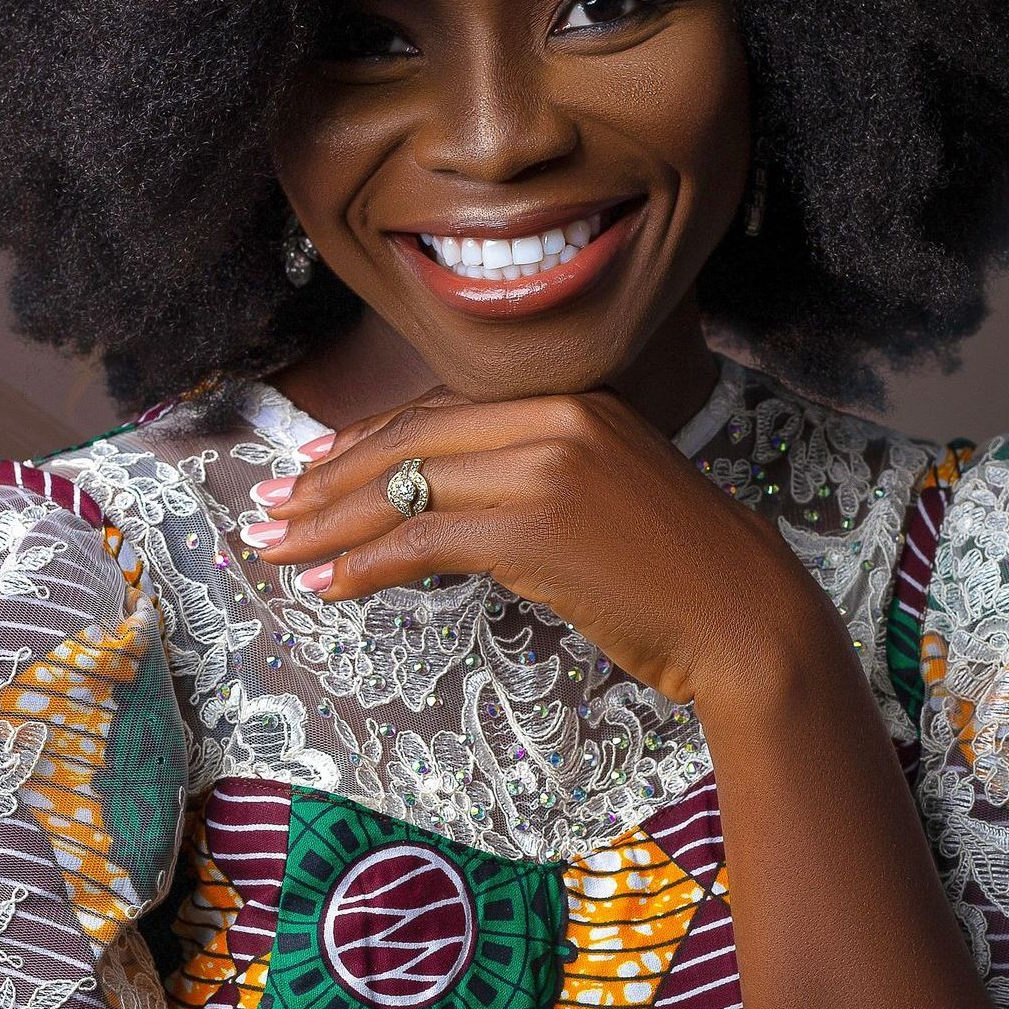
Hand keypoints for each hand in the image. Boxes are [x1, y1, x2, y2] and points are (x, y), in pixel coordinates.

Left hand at [240, 388, 840, 710]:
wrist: (744, 612)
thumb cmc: (678, 568)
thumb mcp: (607, 490)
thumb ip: (534, 471)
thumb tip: (441, 497)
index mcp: (568, 397)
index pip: (438, 411)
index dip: (364, 440)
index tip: (310, 465)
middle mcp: (551, 416)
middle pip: (407, 442)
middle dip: (325, 479)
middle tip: (265, 509)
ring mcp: (542, 467)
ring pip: (402, 489)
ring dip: (325, 523)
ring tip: (272, 548)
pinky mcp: (532, 528)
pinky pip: (420, 540)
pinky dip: (362, 565)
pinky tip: (325, 585)